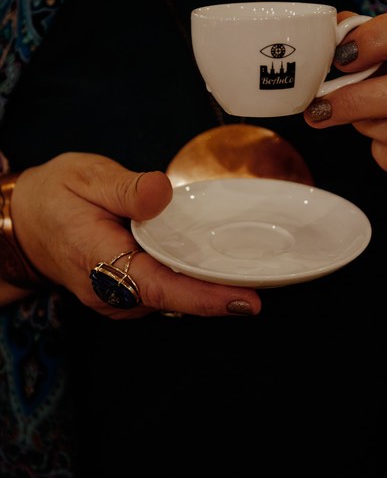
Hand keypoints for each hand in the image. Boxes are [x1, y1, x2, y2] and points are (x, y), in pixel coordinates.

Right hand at [9, 153, 260, 317]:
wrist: (26, 223)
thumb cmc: (56, 196)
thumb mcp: (85, 175)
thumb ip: (125, 186)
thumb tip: (161, 193)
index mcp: (99, 261)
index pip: (160, 287)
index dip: (205, 297)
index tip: (247, 301)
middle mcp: (111, 292)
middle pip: (176, 298)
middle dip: (221, 290)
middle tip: (270, 276)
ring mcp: (118, 300)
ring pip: (173, 298)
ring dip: (208, 285)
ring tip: (249, 267)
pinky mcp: (126, 297)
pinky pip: (165, 292)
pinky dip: (191, 281)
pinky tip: (214, 264)